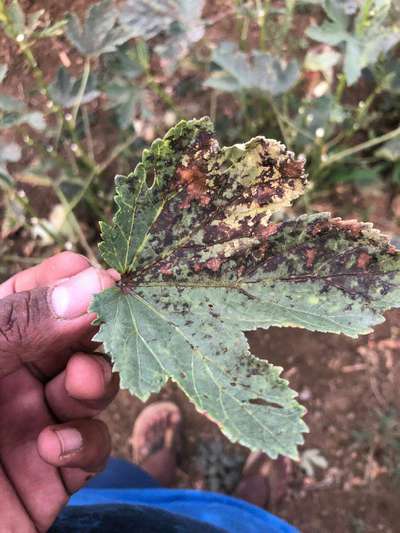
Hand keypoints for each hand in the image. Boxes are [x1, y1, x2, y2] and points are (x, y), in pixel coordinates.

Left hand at [0, 252, 119, 531]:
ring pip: (95, 387)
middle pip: (79, 337)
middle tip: (106, 333)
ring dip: (94, 383)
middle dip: (95, 334)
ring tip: (78, 386)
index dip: (73, 282)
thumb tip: (94, 281)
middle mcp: (16, 375)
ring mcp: (38, 421)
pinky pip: (93, 446)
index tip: (105, 282)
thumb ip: (23, 324)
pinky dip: (85, 444)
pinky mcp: (57, 470)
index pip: (39, 292)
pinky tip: (54, 448)